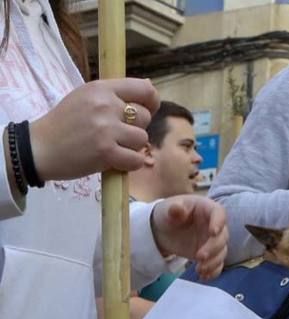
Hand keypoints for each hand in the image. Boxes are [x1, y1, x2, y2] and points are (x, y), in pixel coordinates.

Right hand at [30, 78, 159, 180]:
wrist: (38, 148)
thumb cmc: (64, 123)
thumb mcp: (86, 98)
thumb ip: (115, 94)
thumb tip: (149, 86)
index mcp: (101, 89)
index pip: (144, 89)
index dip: (152, 101)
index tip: (148, 110)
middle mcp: (106, 105)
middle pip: (146, 117)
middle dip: (136, 128)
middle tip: (118, 134)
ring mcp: (106, 129)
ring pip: (142, 139)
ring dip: (132, 147)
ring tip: (113, 147)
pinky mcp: (106, 152)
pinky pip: (136, 159)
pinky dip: (130, 163)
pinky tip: (116, 161)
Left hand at [150, 195, 228, 280]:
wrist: (164, 230)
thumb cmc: (168, 214)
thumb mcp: (168, 209)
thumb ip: (174, 209)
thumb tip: (176, 209)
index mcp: (207, 209)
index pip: (218, 213)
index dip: (218, 222)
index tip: (213, 232)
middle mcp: (214, 225)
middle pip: (222, 236)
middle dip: (213, 248)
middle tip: (199, 256)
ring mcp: (213, 240)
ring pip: (222, 252)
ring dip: (213, 262)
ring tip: (199, 270)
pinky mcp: (210, 254)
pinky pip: (217, 263)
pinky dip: (213, 271)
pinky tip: (204, 276)